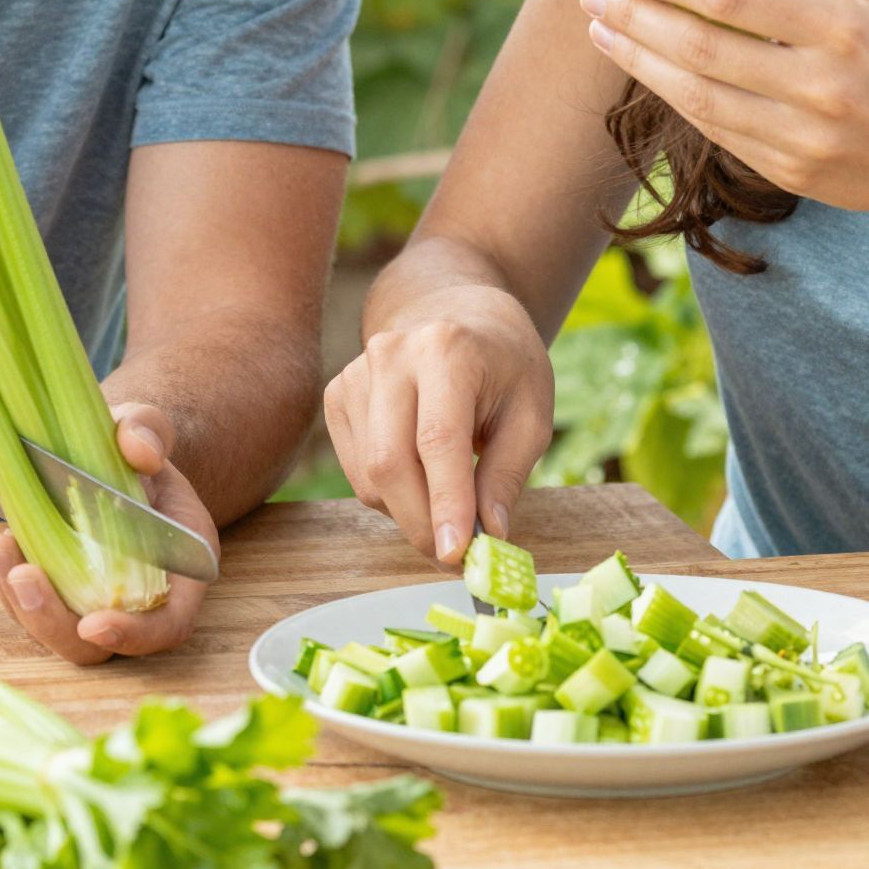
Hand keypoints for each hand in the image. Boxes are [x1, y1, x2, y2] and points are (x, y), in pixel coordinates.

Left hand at [0, 402, 218, 663]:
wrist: (111, 456)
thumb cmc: (135, 446)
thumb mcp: (146, 426)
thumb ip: (149, 430)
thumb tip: (139, 451)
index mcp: (181, 569)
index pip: (169, 624)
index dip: (134, 635)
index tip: (92, 624)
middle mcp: (140, 598)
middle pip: (100, 646)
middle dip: (56, 623)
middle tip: (24, 576)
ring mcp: (96, 602)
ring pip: (58, 634)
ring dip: (23, 604)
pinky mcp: (61, 595)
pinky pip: (33, 610)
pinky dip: (10, 587)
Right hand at [323, 287, 554, 563]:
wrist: (454, 311)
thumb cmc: (503, 364)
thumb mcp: (531, 412)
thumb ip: (508, 474)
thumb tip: (490, 535)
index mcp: (447, 350)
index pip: (438, 439)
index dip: (446, 503)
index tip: (456, 555)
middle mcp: (391, 355)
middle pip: (390, 461)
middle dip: (421, 522)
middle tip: (455, 557)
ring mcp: (356, 373)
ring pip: (369, 475)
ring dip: (408, 510)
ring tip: (448, 502)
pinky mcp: (337, 394)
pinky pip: (356, 470)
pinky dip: (388, 492)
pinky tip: (420, 473)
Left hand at [580, 0, 868, 222]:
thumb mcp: (852, 0)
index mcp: (838, 26)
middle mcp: (818, 84)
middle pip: (701, 46)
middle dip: (635, 16)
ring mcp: (800, 136)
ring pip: (695, 94)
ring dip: (637, 58)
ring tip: (601, 27)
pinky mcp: (787, 171)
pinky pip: (713, 128)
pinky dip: (672, 93)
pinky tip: (643, 67)